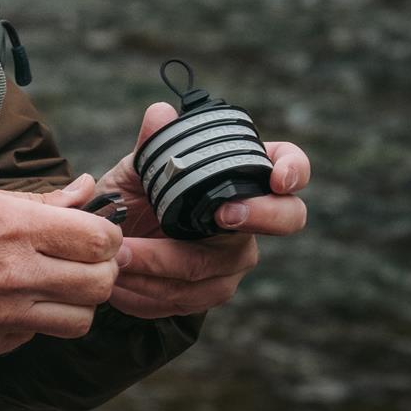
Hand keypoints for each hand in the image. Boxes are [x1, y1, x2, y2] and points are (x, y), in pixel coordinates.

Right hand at [0, 179, 123, 357]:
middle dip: (100, 269)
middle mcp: (12, 276)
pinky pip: (33, 337)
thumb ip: (38, 200)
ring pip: (77, 321)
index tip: (94, 231)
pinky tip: (10, 298)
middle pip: (100, 285)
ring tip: (53, 283)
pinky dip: (33, 319)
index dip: (106, 234)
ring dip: (75, 301)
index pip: (98, 240)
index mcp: (11, 228)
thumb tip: (86, 189)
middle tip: (83, 258)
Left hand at [42, 104, 309, 320]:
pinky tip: (119, 279)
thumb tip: (161, 114)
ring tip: (118, 254)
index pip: (289, 163)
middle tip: (222, 213)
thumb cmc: (138, 195)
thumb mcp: (138, 168)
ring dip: (159, 264)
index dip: (294, 169)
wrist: (116, 242)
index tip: (278, 178)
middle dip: (258, 216)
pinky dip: (147, 289)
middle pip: (284, 218)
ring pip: (210, 266)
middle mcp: (251, 216)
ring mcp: (235, 258)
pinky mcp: (211, 290)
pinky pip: (185, 296)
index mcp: (242, 174)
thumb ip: (152, 144)